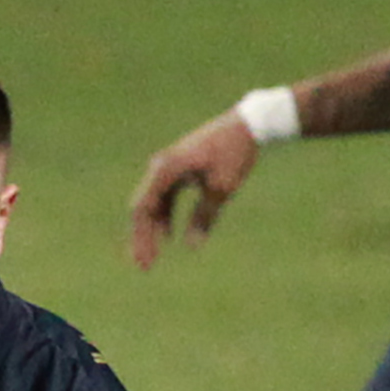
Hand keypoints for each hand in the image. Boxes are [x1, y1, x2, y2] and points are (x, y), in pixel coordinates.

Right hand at [125, 114, 258, 270]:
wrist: (247, 124)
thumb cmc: (235, 153)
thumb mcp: (222, 188)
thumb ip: (204, 217)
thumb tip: (192, 246)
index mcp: (167, 169)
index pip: (144, 208)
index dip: (142, 237)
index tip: (146, 261)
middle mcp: (161, 166)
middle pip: (143, 207)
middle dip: (142, 238)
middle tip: (144, 266)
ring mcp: (168, 166)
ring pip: (152, 203)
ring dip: (151, 229)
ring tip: (152, 256)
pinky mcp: (177, 168)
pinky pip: (163, 196)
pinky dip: (163, 216)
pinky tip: (168, 235)